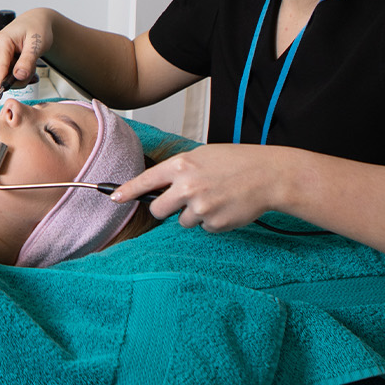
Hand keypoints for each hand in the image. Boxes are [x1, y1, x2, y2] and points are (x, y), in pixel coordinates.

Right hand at [0, 8, 63, 86]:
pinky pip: (5, 74)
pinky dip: (16, 74)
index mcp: (2, 41)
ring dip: (18, 76)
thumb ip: (27, 61)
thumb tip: (18, 76)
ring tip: (29, 64)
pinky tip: (23, 67)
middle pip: (2, 75)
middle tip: (32, 68)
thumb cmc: (37, 28)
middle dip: (18, 78)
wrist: (36, 22)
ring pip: (3, 76)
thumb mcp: (37, 44)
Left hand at [108, 144, 289, 231]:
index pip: (145, 180)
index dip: (127, 191)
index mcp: (182, 165)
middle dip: (164, 209)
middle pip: (158, 210)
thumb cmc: (238, 162)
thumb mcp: (204, 156)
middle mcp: (187, 186)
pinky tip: (226, 207)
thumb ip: (180, 170)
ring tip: (215, 198)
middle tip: (180, 202)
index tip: (114, 198)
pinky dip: (212, 221)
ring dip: (193, 214)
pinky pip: (203, 228)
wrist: (269, 176)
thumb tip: (159, 187)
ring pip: (182, 221)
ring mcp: (200, 207)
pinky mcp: (214, 223)